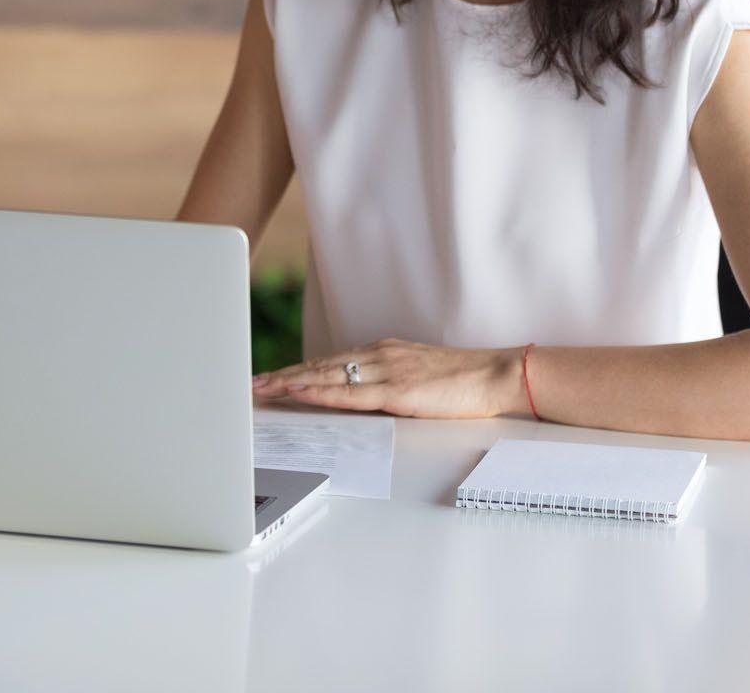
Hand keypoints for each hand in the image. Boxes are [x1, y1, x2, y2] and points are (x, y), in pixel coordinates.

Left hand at [251, 338, 524, 418]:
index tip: (273, 376)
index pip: (331, 361)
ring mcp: (387, 371)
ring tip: (263, 388)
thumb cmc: (463, 381)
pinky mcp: (397, 390)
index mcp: (384, 352)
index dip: (299, 369)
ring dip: (291, 382)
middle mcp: (379, 355)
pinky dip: (319, 390)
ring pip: (327, 375)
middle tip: (253, 382)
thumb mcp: (418, 375)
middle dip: (284, 375)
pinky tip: (298, 390)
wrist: (496, 375)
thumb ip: (390, 381)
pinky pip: (350, 392)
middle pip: (321, 365)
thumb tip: (366, 395)